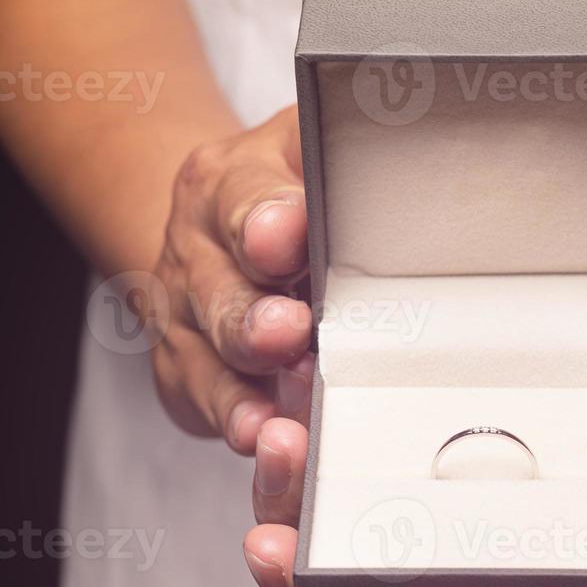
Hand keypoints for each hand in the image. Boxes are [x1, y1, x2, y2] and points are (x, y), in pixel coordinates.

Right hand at [148, 107, 313, 450]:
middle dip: (252, 320)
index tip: (282, 240)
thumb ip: (347, 149)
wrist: (210, 222)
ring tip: (268, 423)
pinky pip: (202, 403)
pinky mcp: (183, 369)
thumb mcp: (308, 147)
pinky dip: (232, 423)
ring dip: (239, 392)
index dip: (268, 218)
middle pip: (221, 291)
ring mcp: (183, 314)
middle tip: (287, 336)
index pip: (247, 198)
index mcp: (231, 181)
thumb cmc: (287, 188)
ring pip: (206, 360)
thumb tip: (403, 142)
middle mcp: (197, 247)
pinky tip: (260, 443)